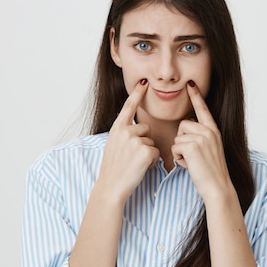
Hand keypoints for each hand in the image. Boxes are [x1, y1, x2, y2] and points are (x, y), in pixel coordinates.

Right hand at [96, 79, 159, 202]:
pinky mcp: (146, 150)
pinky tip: (140, 167)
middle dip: (144, 141)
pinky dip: (151, 161)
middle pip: (146, 128)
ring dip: (147, 152)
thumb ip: (122, 131)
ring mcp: (135, 140)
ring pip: (151, 141)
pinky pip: (156, 151)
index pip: (129, 106)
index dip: (137, 93)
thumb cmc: (113, 168)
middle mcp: (125, 131)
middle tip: (132, 156)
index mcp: (117, 128)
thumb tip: (127, 116)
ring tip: (134, 162)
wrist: (111, 185)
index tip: (144, 81)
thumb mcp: (113, 144)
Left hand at [171, 81, 233, 200]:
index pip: (203, 109)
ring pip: (178, 137)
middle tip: (193, 156)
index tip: (191, 83)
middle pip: (183, 125)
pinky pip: (175, 147)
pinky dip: (178, 158)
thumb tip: (186, 130)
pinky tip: (189, 165)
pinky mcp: (193, 146)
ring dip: (180, 151)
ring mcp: (202, 137)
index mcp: (214, 130)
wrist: (218, 187)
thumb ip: (201, 137)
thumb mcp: (210, 149)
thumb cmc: (211, 172)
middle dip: (182, 140)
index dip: (196, 96)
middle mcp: (209, 131)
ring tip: (192, 162)